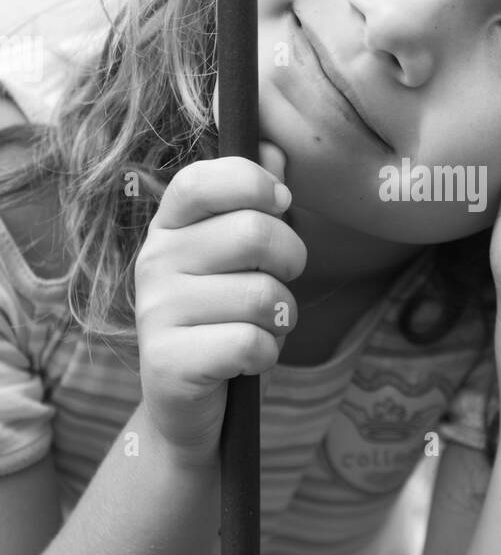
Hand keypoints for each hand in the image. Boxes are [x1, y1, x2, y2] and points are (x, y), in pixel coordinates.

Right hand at [134, 149, 306, 461]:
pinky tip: (245, 360)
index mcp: (170, 226)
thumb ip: (257, 201)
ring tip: (257, 328)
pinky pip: (253, 343)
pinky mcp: (168, 363)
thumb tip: (276, 147)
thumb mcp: (241, 256)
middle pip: (255, 234)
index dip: (252, 182)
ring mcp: (156, 312)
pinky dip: (266, 354)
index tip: (281, 202)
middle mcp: (154, 262)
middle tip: (280, 282)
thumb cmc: (226, 317)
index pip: (203, 179)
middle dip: (292, 261)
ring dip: (280, 318)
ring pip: (263, 295)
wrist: (192, 407)